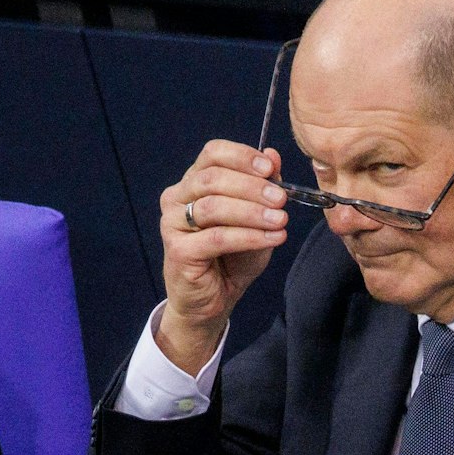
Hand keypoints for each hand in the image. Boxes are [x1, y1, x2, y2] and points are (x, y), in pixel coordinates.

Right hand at [155, 140, 289, 372]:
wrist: (213, 300)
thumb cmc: (232, 257)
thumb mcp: (256, 217)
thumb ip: (263, 187)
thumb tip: (274, 155)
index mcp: (193, 181)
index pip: (213, 153)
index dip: (242, 156)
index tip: (270, 169)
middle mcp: (176, 198)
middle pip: (212, 178)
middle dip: (251, 187)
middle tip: (281, 199)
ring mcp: (172, 223)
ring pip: (213, 206)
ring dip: (252, 212)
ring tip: (280, 221)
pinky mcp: (177, 250)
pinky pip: (217, 237)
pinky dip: (249, 236)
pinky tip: (272, 238)